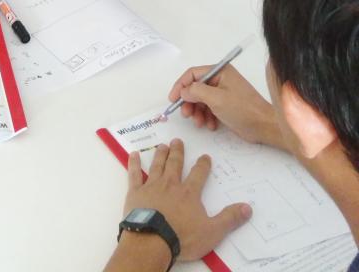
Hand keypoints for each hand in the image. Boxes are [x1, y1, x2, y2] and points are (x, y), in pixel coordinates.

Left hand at [123, 141, 251, 260]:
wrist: (152, 240)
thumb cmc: (182, 237)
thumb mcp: (212, 231)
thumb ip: (229, 218)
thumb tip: (248, 207)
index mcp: (189, 193)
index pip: (199, 174)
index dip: (203, 164)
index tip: (205, 156)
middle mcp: (171, 184)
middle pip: (175, 164)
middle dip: (177, 152)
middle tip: (177, 141)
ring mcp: (152, 186)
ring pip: (157, 165)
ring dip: (160, 155)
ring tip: (162, 145)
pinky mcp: (136, 193)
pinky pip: (134, 174)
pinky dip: (134, 163)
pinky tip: (133, 154)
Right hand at [168, 64, 285, 147]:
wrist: (265, 127)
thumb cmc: (242, 109)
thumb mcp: (216, 99)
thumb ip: (196, 92)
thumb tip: (183, 91)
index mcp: (220, 71)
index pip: (193, 74)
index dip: (180, 85)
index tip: (173, 100)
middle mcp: (221, 79)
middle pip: (196, 88)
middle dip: (189, 102)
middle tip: (186, 115)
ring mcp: (224, 93)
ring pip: (201, 100)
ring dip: (197, 112)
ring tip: (199, 123)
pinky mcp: (226, 106)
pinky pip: (209, 108)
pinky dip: (206, 117)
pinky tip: (210, 125)